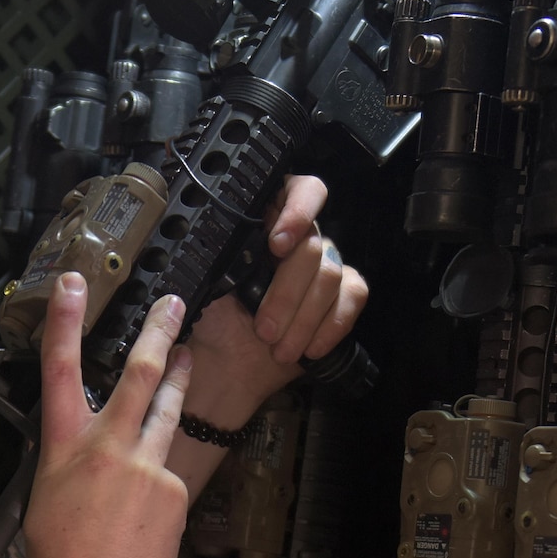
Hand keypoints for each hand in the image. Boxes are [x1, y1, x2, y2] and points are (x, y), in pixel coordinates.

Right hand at [23, 274, 192, 557]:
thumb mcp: (47, 494)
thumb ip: (72, 459)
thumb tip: (92, 447)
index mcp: (64, 447)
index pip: (61, 370)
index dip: (65, 322)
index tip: (73, 284)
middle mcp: (107, 447)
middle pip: (140, 374)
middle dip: (159, 332)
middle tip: (173, 304)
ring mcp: (146, 467)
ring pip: (168, 413)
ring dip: (178, 381)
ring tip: (187, 358)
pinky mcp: (174, 492)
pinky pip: (170, 475)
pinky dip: (161, 484)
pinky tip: (148, 510)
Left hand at [184, 175, 369, 428]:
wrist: (224, 367)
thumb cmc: (210, 323)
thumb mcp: (203, 281)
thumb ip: (219, 251)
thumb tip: (226, 235)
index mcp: (263, 224)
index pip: (299, 190)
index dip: (297, 210)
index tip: (276, 245)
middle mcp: (297, 241)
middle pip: (313, 246)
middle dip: (287, 294)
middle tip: (263, 329)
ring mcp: (321, 268)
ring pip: (330, 275)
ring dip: (303, 318)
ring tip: (279, 348)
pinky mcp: (340, 297)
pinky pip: (353, 296)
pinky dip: (331, 325)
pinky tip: (310, 348)